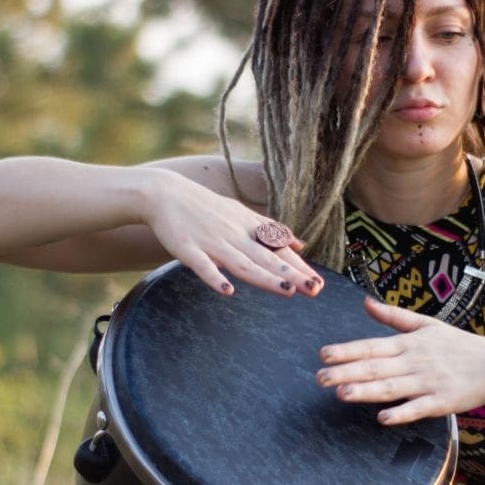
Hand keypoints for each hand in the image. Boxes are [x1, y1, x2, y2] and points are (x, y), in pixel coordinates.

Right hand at [141, 168, 323, 297]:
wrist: (164, 193)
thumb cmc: (205, 207)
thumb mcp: (242, 213)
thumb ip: (270, 230)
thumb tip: (300, 244)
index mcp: (247, 227)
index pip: (278, 248)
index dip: (299, 265)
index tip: (320, 282)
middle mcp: (234, 234)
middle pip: (266, 258)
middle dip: (292, 274)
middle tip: (315, 289)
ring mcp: (211, 242)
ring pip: (242, 263)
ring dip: (265, 278)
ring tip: (287, 291)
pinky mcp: (187, 249)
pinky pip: (203, 266)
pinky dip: (215, 278)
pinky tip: (227, 291)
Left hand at [316, 297, 484, 423]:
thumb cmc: (459, 345)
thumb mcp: (426, 324)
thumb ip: (393, 316)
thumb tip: (365, 302)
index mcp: (409, 343)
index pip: (371, 346)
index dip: (347, 350)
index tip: (323, 354)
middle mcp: (414, 361)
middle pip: (375, 367)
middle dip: (346, 372)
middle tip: (319, 378)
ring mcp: (428, 382)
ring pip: (392, 387)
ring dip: (366, 390)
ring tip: (341, 393)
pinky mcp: (442, 402)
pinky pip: (419, 408)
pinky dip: (402, 412)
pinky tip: (383, 418)